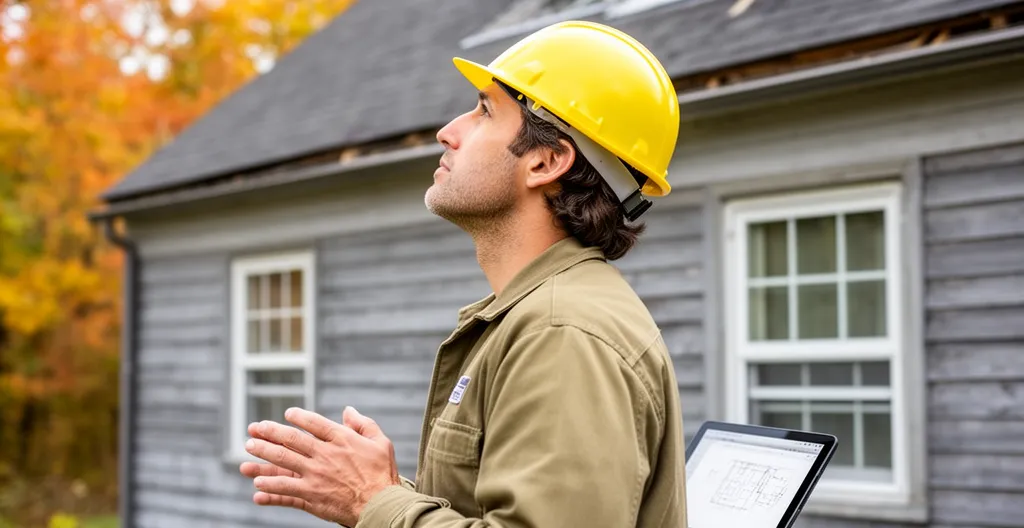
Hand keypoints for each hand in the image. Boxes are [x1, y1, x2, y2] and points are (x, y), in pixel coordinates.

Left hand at [239, 406, 400, 526]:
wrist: (381, 506)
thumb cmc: (382, 474)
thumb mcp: (380, 442)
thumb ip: (363, 424)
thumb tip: (348, 410)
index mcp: (341, 439)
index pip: (314, 423)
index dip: (298, 416)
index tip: (287, 414)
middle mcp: (324, 455)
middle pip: (291, 439)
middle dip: (269, 432)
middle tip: (254, 428)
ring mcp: (315, 476)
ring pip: (282, 462)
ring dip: (263, 455)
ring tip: (248, 449)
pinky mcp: (311, 496)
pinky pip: (285, 490)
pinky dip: (270, 488)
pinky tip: (257, 485)